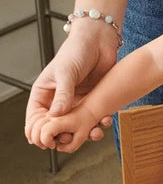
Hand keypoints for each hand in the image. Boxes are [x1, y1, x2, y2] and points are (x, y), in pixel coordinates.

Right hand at [24, 22, 115, 144]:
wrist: (99, 41)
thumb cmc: (76, 51)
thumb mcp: (66, 72)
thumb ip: (62, 94)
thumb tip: (56, 116)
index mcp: (44, 94)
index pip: (35, 118)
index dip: (39, 132)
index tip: (48, 142)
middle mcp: (58, 101)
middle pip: (57, 127)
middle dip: (64, 136)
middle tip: (72, 139)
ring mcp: (76, 102)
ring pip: (77, 126)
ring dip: (86, 133)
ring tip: (94, 133)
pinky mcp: (93, 101)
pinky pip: (94, 118)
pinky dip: (100, 123)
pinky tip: (105, 121)